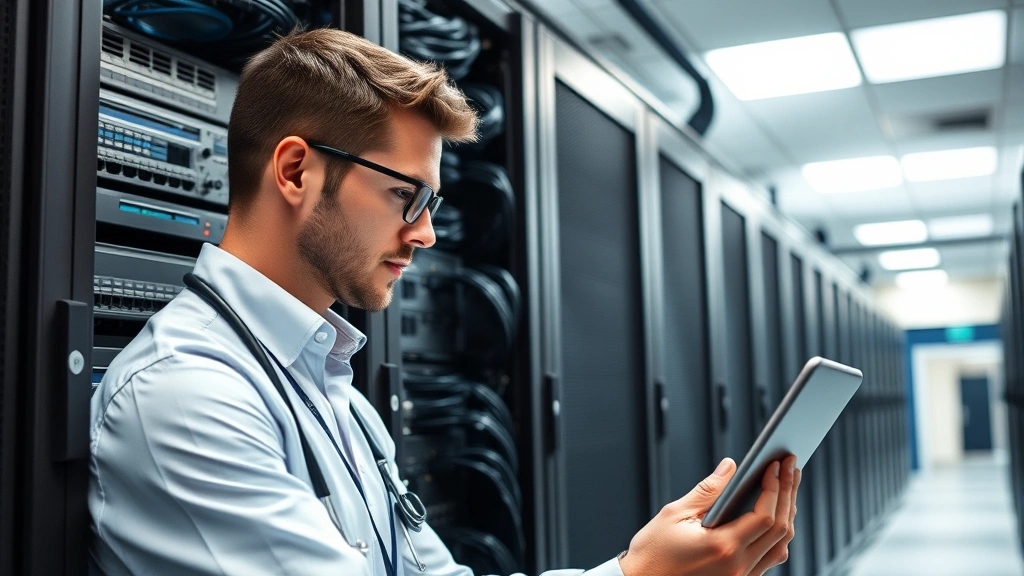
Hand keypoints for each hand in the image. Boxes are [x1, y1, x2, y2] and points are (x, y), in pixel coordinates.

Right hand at [618, 455, 800, 575]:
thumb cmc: (652, 553)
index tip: (775, 464)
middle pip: (780, 529)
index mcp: (722, 548)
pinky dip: (776, 534)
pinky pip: (769, 558)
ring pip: (780, 545)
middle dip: (788, 493)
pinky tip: (774, 514)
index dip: (774, 487)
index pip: (764, 516)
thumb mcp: (675, 514)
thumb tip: (730, 467)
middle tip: (791, 465)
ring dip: (787, 513)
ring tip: (787, 486)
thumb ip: (707, 490)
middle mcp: (738, 567)